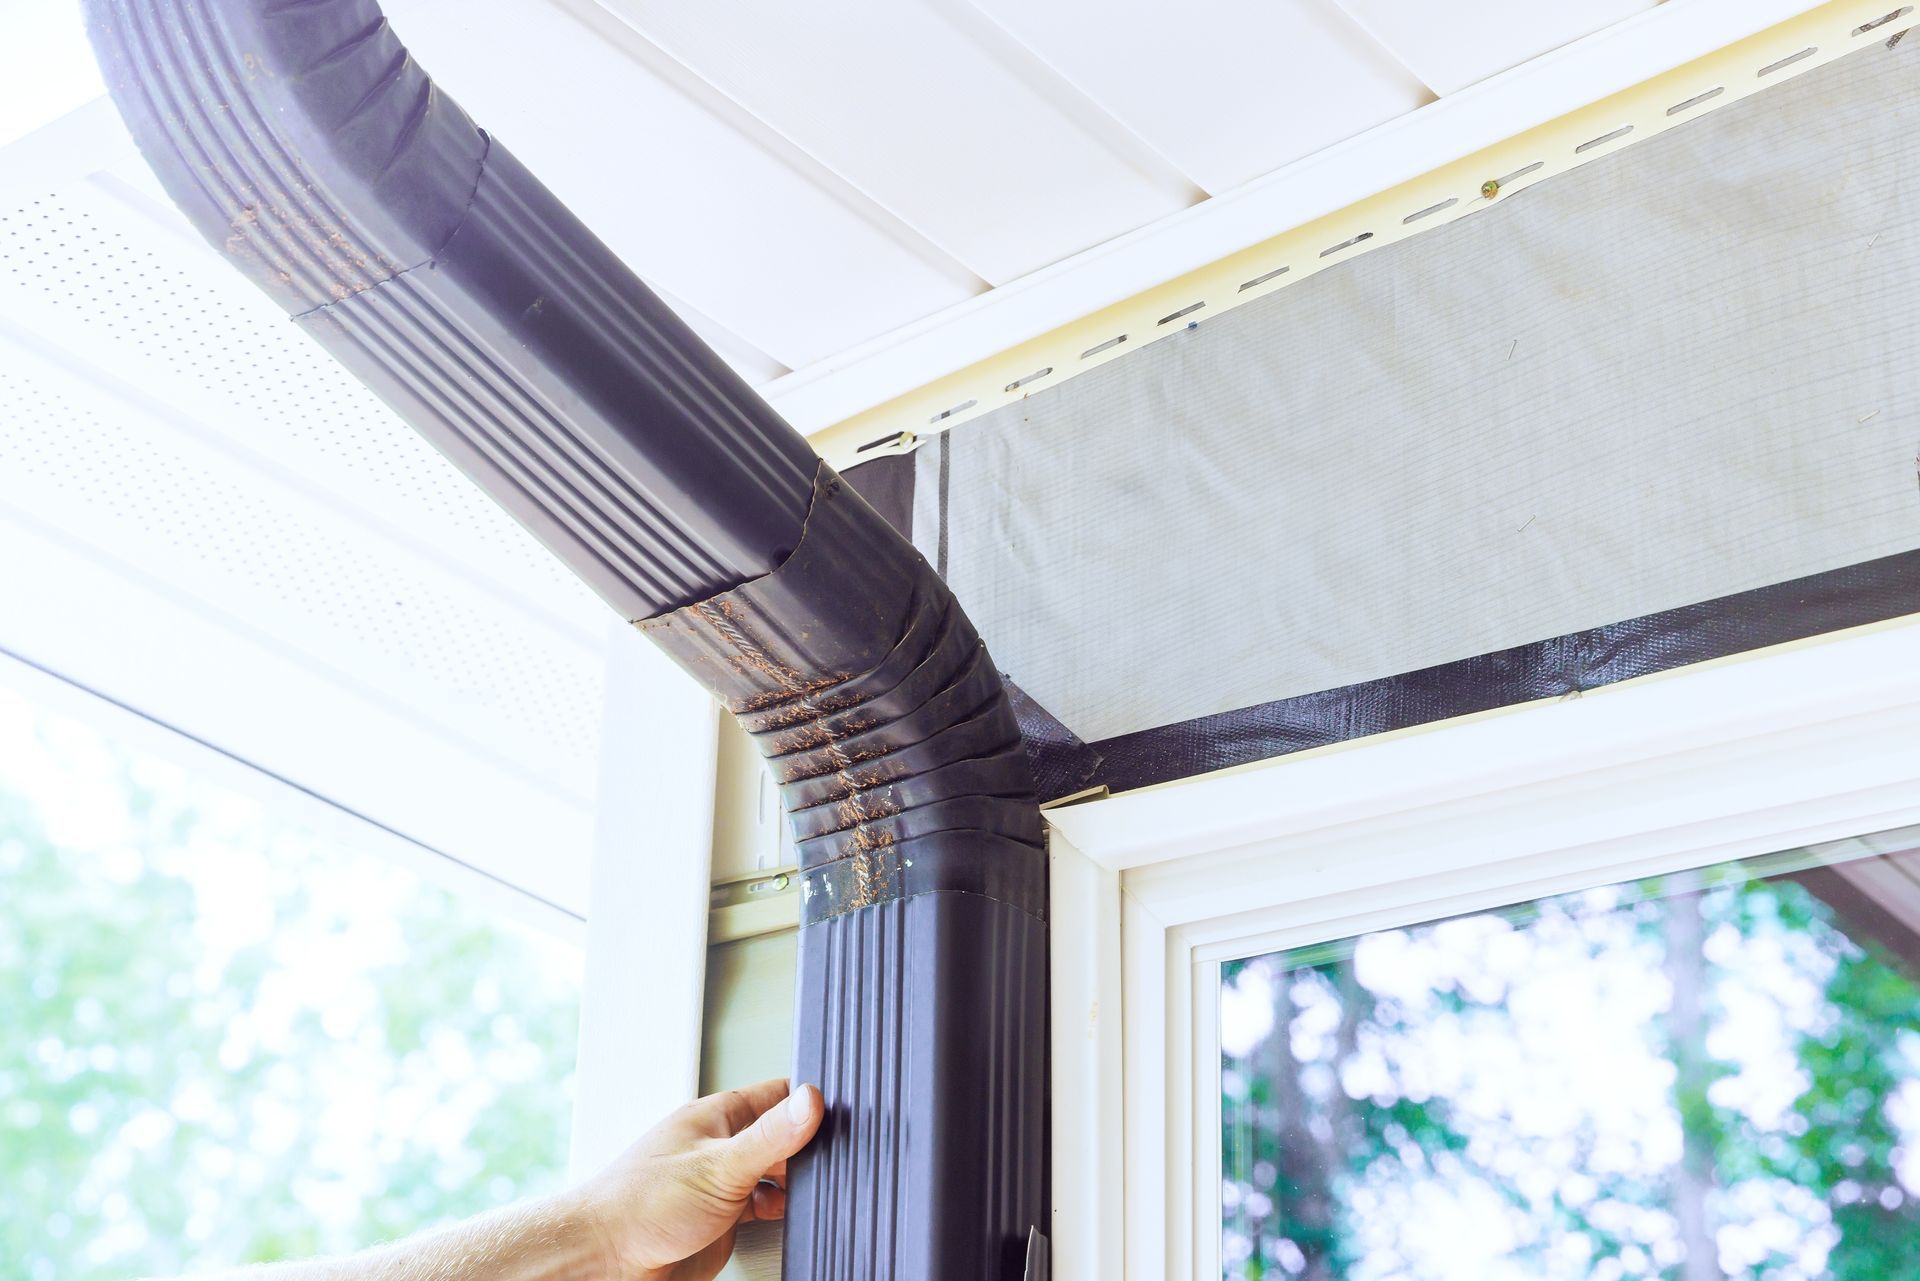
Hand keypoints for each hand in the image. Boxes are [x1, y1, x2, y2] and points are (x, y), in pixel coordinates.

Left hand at [576, 1078, 823, 1280]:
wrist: (605, 1261)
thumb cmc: (637, 1204)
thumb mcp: (718, 1166)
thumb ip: (770, 1137)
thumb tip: (812, 1101)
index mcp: (718, 1116)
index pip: (778, 1093)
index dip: (811, 1099)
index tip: (842, 1111)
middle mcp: (721, 1146)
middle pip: (782, 1136)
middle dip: (807, 1147)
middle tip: (832, 1159)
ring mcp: (723, 1183)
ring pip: (776, 1174)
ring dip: (795, 1183)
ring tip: (812, 1189)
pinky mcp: (724, 1220)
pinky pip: (765, 1208)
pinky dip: (782, 1212)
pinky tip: (788, 1216)